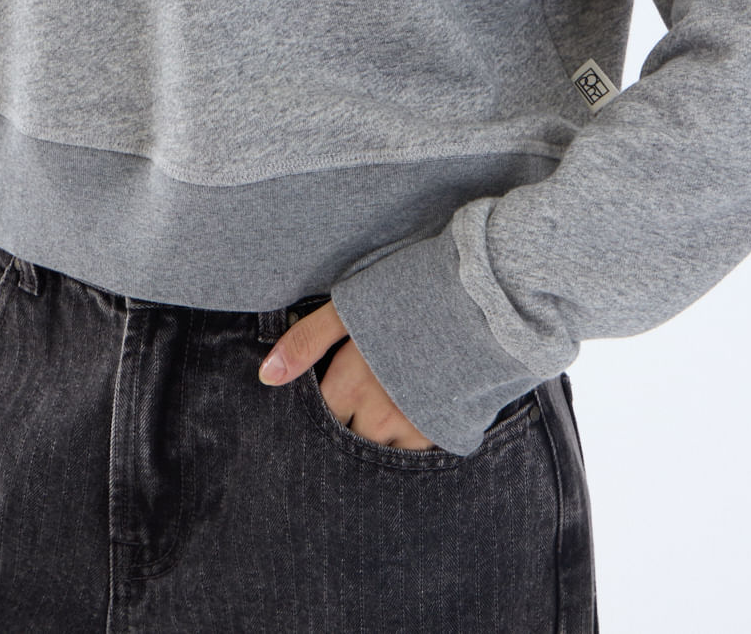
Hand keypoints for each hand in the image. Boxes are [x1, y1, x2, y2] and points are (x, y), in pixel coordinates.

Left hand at [258, 299, 437, 450]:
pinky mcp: (446, 430)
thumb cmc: (413, 295)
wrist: (483, 299)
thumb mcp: (351, 307)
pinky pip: (416, 454)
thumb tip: (266, 377)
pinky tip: (407, 424)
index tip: (321, 405)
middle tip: (347, 417)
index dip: (316, 411)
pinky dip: (407, 443)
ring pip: (379, 453)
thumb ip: (307, 340)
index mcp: (352, 385)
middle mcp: (379, 415)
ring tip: (375, 422)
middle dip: (343, 433)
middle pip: (346, 443)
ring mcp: (415, 428)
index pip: (319, 418)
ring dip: (374, 441)